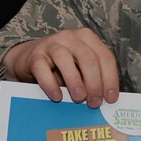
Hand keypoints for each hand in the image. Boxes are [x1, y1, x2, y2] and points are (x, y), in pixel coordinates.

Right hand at [3, 29, 119, 105]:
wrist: (30, 59)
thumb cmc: (61, 66)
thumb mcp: (80, 69)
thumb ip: (91, 79)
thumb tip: (104, 100)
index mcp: (87, 39)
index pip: (105, 57)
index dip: (110, 79)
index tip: (111, 98)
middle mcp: (71, 38)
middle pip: (88, 58)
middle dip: (94, 82)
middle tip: (94, 102)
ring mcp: (51, 44)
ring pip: (65, 59)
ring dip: (74, 81)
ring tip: (79, 98)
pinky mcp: (35, 55)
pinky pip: (42, 68)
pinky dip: (50, 84)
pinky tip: (57, 96)